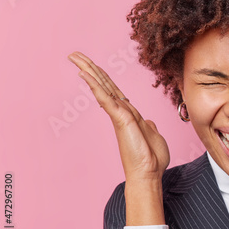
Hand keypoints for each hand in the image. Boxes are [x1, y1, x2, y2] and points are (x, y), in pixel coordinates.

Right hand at [68, 51, 168, 224]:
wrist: (149, 173)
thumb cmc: (152, 158)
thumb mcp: (153, 135)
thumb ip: (148, 125)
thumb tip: (148, 121)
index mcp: (129, 114)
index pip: (113, 90)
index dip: (103, 76)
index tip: (92, 64)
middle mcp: (121, 112)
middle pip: (104, 84)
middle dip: (90, 68)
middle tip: (75, 55)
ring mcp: (119, 115)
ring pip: (102, 88)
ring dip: (89, 71)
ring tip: (75, 58)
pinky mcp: (120, 119)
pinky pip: (106, 99)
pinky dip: (96, 85)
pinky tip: (85, 74)